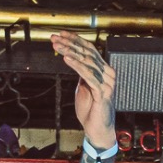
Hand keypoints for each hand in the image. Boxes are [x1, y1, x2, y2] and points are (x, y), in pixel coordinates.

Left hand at [52, 32, 116, 150]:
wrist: (98, 129)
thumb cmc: (91, 109)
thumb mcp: (83, 87)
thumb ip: (81, 73)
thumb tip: (73, 59)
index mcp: (103, 70)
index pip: (89, 49)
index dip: (75, 40)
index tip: (61, 34)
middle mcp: (107, 73)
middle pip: (87, 52)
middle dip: (69, 43)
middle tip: (54, 38)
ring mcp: (107, 83)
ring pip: (87, 61)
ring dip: (70, 52)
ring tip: (57, 46)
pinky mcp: (103, 93)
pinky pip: (88, 76)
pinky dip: (77, 66)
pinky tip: (67, 59)